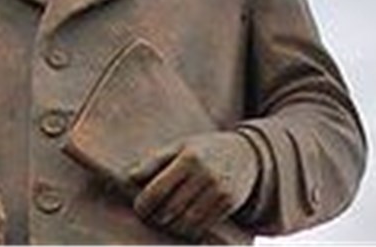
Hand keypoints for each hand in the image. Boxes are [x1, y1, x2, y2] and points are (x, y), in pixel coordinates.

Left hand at [128, 132, 258, 241]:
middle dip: (156, 217)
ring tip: (163, 221)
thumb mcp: (179, 146)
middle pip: (171, 208)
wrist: (245, 153)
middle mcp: (205, 175)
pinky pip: (203, 225)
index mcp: (189, 158)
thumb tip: (129, 178)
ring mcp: (219, 191)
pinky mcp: (228, 204)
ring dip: (171, 226)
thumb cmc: (204, 149)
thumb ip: (154, 161)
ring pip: (186, 221)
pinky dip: (188, 229)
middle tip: (148, 217)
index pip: (158, 190)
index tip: (138, 208)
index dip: (144, 204)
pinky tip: (181, 225)